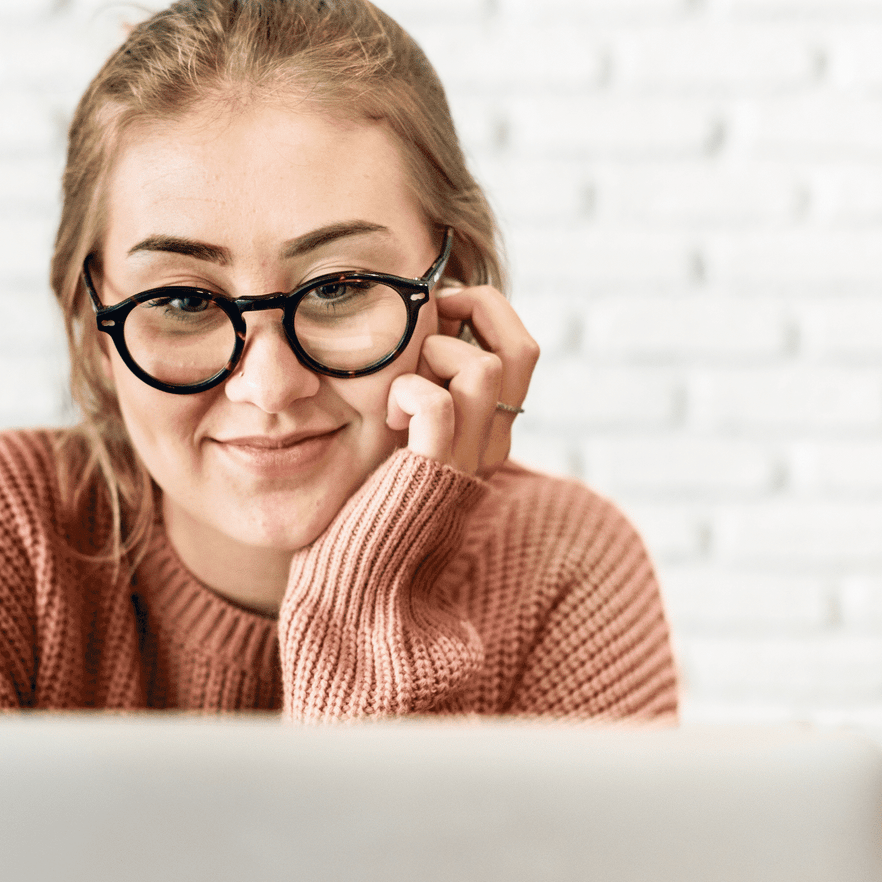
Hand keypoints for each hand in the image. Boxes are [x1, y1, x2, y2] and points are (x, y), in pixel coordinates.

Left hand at [384, 282, 537, 479]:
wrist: (361, 572)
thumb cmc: (371, 497)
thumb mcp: (409, 431)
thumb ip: (425, 387)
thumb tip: (422, 325)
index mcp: (490, 430)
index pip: (521, 349)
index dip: (485, 311)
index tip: (438, 308)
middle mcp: (491, 444)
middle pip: (520, 349)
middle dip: (474, 309)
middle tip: (425, 319)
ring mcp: (467, 460)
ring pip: (484, 367)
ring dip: (434, 354)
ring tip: (400, 384)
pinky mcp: (432, 472)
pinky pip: (438, 404)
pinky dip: (408, 390)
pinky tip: (388, 415)